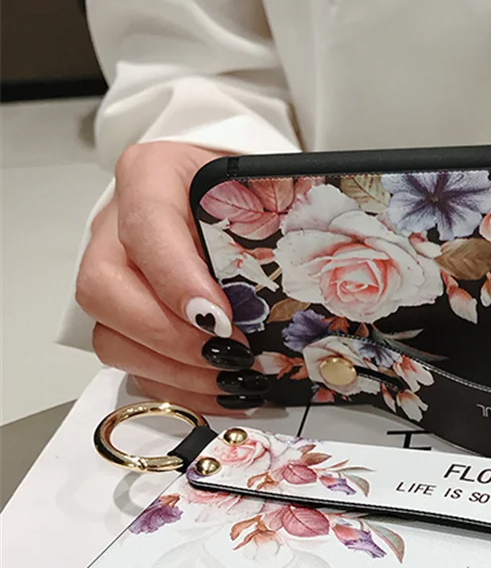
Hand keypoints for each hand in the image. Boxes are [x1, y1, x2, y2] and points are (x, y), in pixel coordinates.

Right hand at [76, 141, 267, 413]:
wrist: (217, 191)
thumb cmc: (240, 189)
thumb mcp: (258, 188)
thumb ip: (269, 224)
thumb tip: (310, 288)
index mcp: (149, 176)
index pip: (146, 227)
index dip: (178, 282)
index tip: (221, 321)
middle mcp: (114, 227)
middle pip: (103, 291)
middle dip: (170, 338)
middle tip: (231, 355)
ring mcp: (111, 273)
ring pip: (110, 335)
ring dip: (175, 371)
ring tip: (233, 378)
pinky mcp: (120, 316)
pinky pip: (131, 363)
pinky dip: (178, 387)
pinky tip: (222, 391)